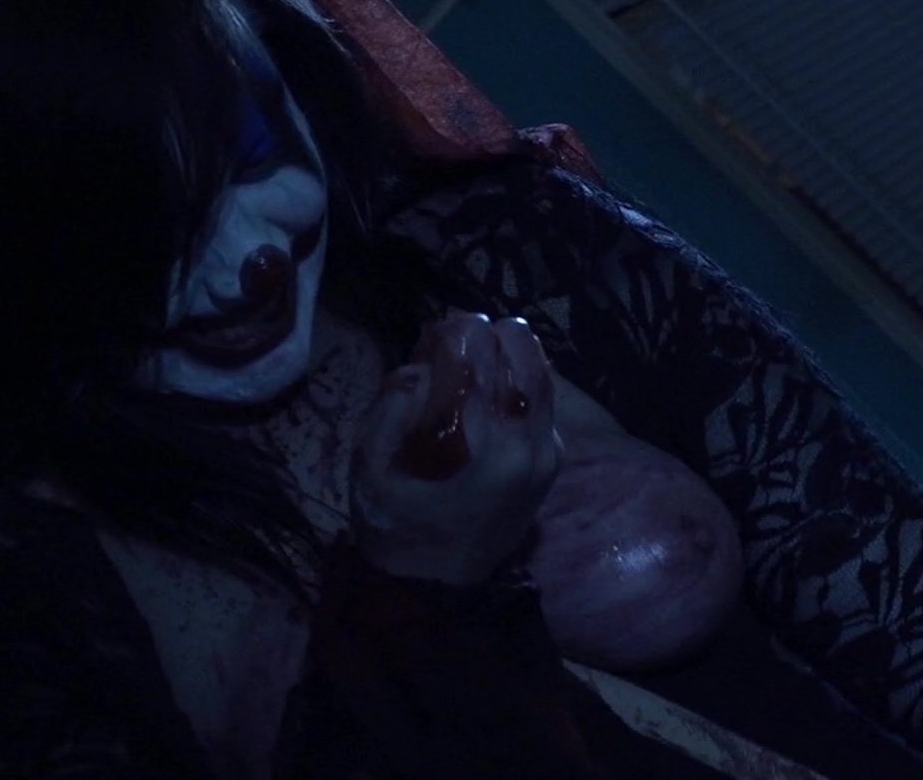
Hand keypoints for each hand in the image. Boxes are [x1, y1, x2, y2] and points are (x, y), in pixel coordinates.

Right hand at [349, 311, 560, 584]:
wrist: (438, 590)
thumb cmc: (396, 528)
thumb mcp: (369, 469)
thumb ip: (391, 408)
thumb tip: (421, 366)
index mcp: (486, 445)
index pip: (483, 355)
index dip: (456, 333)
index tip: (433, 337)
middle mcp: (529, 443)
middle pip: (521, 349)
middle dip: (484, 337)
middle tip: (452, 347)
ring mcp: (547, 452)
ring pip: (541, 367)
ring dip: (506, 354)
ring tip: (471, 366)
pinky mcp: (552, 459)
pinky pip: (545, 396)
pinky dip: (519, 379)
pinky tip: (488, 391)